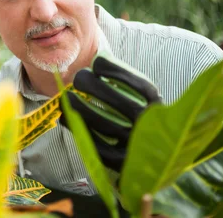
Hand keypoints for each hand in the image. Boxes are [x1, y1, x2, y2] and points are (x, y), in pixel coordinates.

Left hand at [59, 54, 160, 171]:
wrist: (155, 158)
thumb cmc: (141, 119)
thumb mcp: (143, 100)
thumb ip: (127, 83)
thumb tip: (99, 59)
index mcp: (157, 107)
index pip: (139, 85)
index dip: (116, 71)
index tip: (97, 63)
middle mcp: (150, 126)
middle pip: (119, 102)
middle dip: (93, 86)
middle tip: (78, 78)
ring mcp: (136, 146)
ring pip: (104, 124)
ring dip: (80, 107)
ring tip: (65, 97)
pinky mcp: (121, 162)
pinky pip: (97, 146)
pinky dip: (78, 129)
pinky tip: (66, 118)